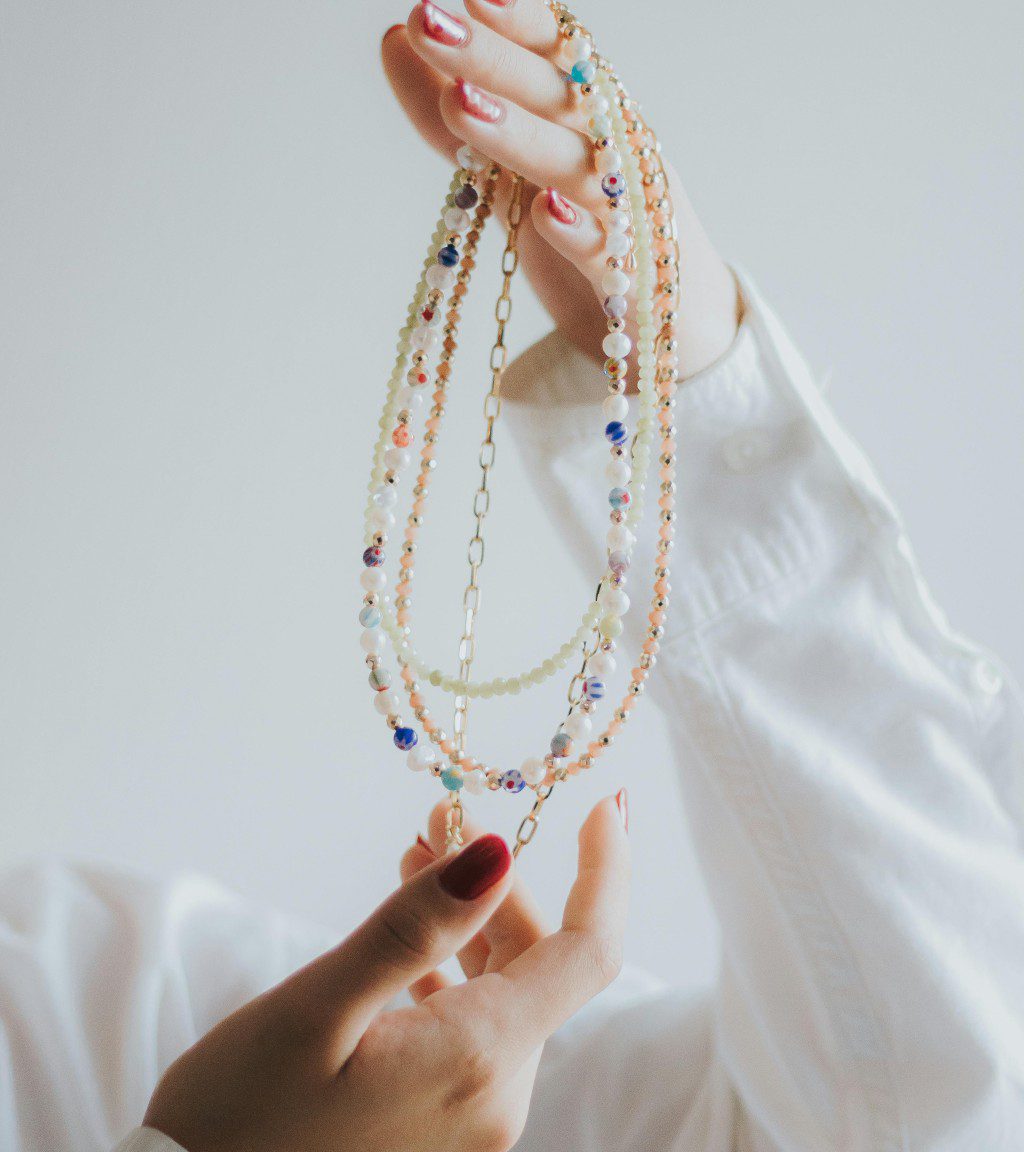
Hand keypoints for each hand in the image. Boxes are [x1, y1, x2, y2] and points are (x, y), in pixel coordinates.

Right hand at [143, 793, 629, 1151]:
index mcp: (478, 1060)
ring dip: (471, 918)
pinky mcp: (445, 1121)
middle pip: (537, 962)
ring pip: (503, 990)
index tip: (601, 806)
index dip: (603, 871)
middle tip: (439, 820)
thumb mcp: (318, 1007)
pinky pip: (474, 1024)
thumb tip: (496, 851)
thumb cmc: (239, 1118)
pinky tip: (410, 933)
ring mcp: (474, 1116)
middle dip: (499, 883)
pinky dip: (449, 966)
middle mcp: (496, 1096)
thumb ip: (413, 929)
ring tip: (416, 855)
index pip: (587, 951)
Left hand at [382, 0, 738, 377]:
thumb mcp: (508, 172)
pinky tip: (544, 211)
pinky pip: (603, 251)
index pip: (552, 50)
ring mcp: (624, 211)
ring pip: (572, 166)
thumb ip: (454, 115)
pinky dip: (576, 232)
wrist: (667, 316)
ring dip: (518, 134)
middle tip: (425, 19)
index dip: (513, 16)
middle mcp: (611, 148)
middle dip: (491, 58)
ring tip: (459, 104)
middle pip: (554, 96)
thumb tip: (392, 41)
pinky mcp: (629, 279)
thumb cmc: (585, 229)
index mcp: (587, 114)